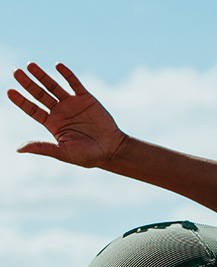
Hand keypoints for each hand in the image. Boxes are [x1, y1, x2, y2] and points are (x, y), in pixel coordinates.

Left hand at [7, 62, 125, 167]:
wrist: (112, 150)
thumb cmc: (88, 156)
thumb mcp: (63, 152)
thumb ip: (42, 147)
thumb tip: (19, 149)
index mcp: (53, 124)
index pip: (32, 109)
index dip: (21, 100)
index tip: (9, 91)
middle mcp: (60, 112)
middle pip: (39, 94)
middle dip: (28, 83)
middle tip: (16, 72)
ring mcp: (72, 103)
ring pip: (53, 86)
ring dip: (42, 75)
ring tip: (30, 66)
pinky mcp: (86, 98)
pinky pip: (74, 83)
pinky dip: (66, 74)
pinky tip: (57, 66)